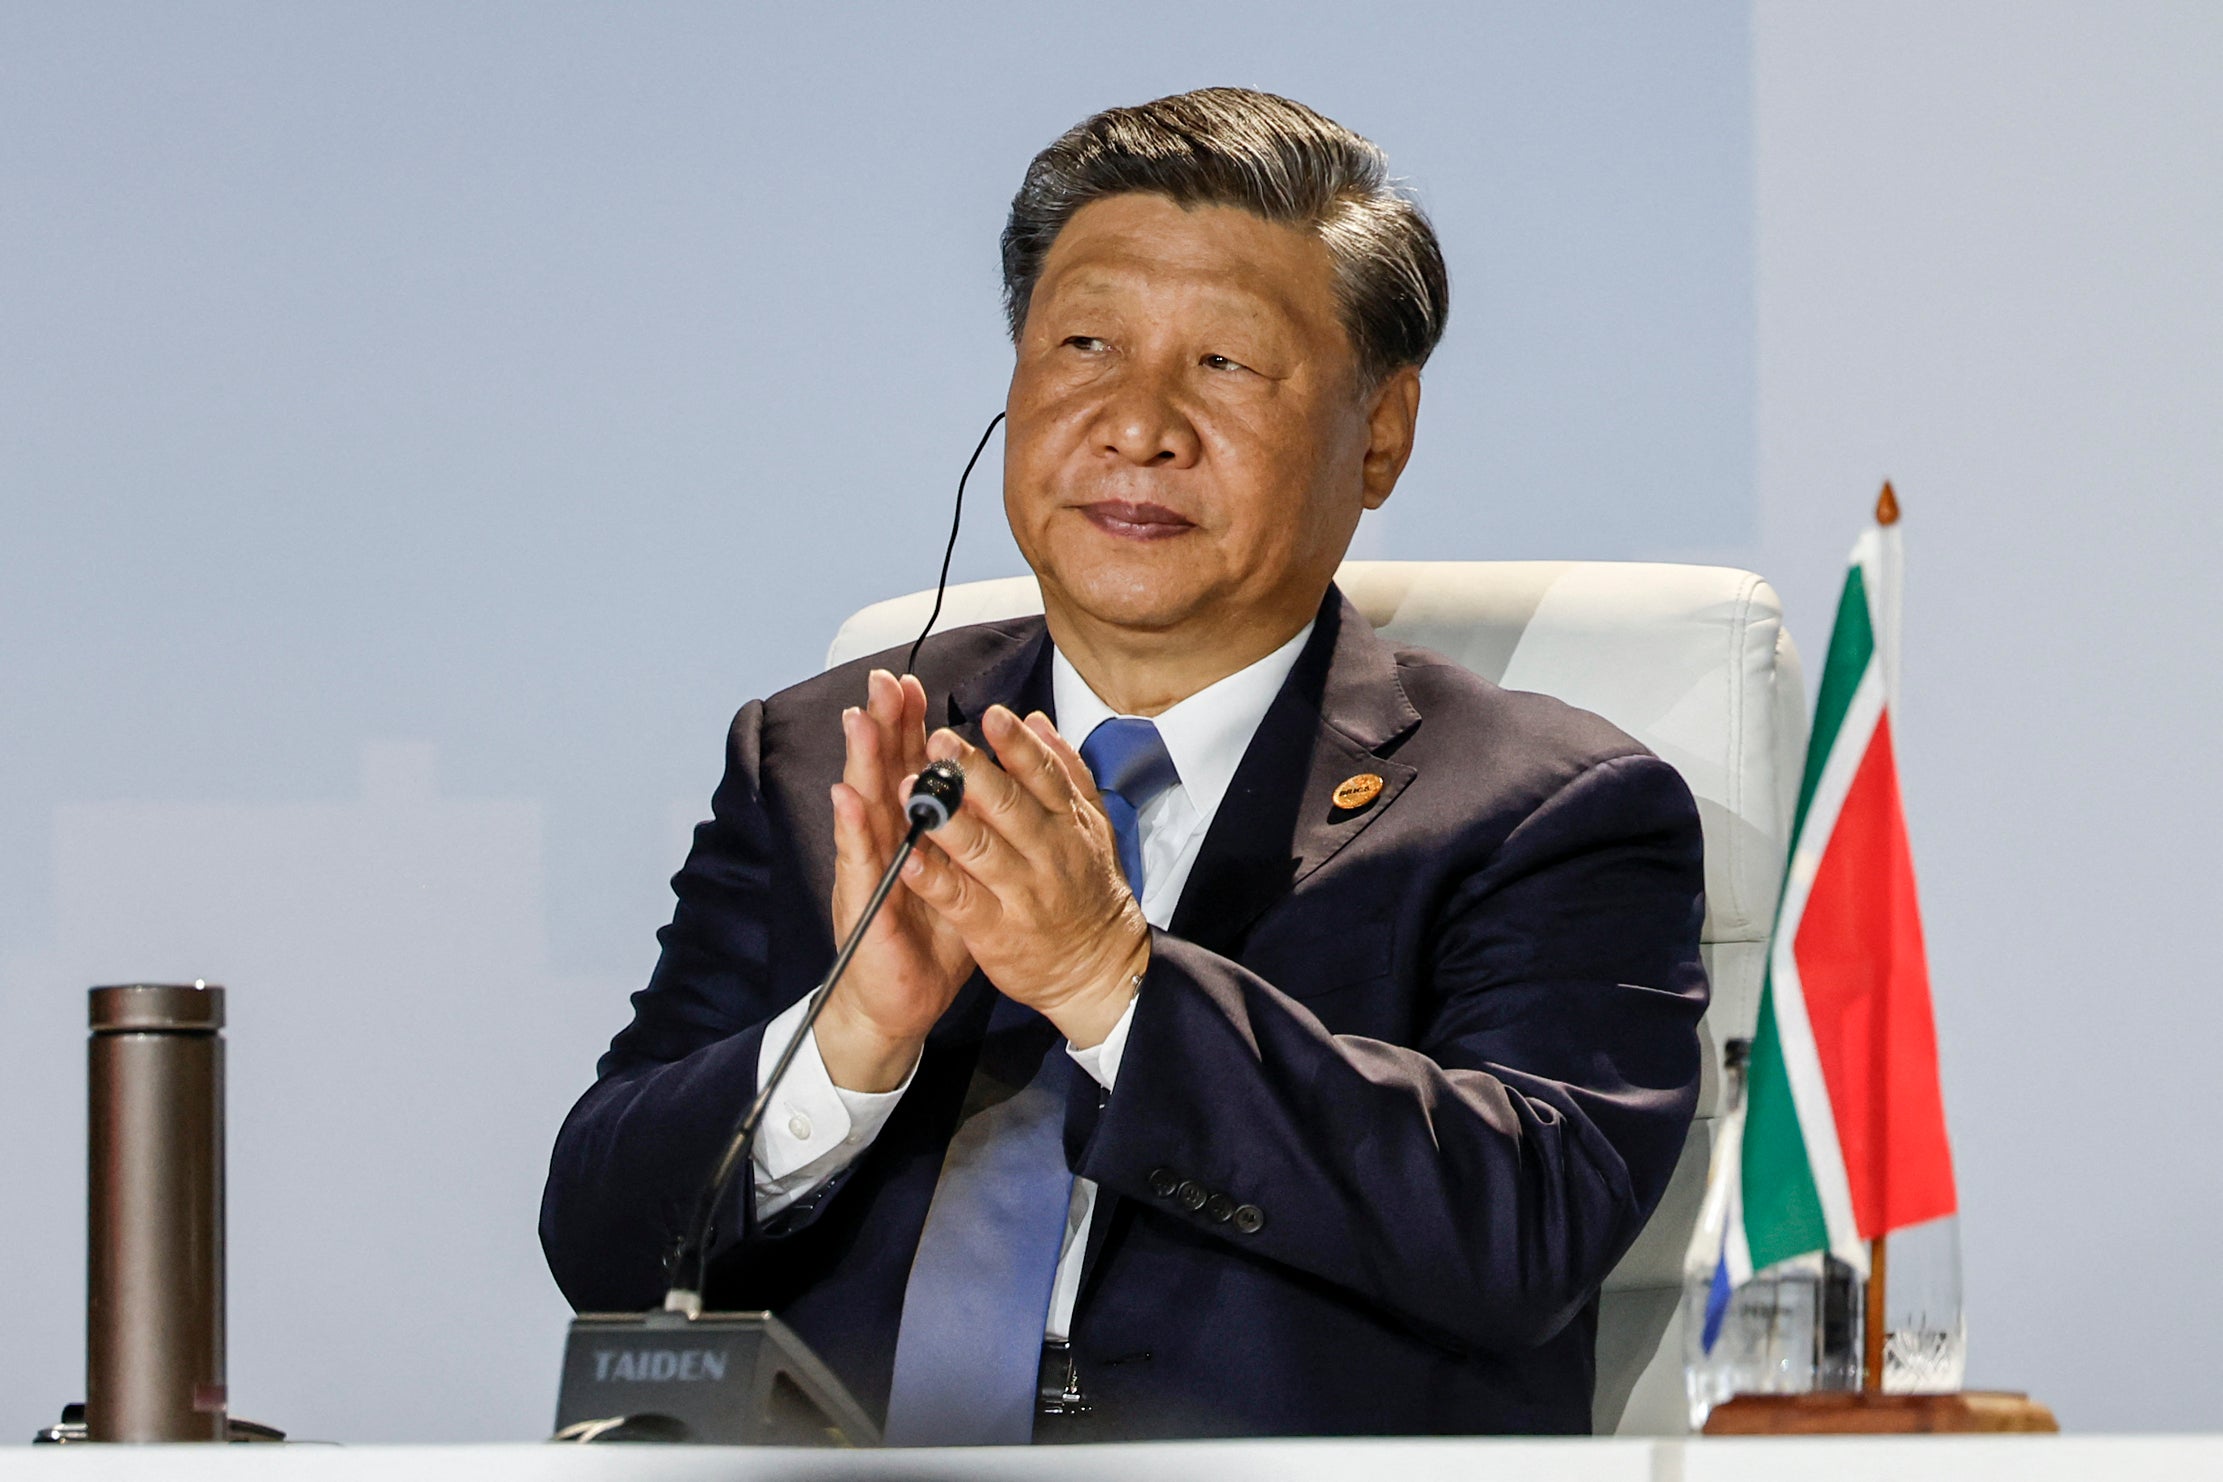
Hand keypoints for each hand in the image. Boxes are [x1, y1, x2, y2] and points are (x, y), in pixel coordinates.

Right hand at [817, 669, 975, 1090]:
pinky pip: (859, 860)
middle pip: (886, 772)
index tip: (915, 684)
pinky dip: (852, 826)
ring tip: (861, 719)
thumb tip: (993, 787)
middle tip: (885, 681)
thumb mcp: (961, 878)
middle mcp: (887, 842)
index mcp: (914, 833)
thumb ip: (967, 834)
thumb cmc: (930, 939)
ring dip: (862, 761)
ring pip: (866, 805)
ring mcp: (870, 869)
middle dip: (885, 725)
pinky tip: (846, 796)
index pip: (912, 768)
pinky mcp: (861, 902)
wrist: (899, 1001)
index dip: (912, 726)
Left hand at [901, 704, 1149, 1048]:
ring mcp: (1021, 893)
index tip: (992, 716)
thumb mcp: (1092, 827)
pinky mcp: (995, 930)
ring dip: (944, 818)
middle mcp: (1048, 854)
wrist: (1098, 968)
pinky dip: (933, 879)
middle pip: (1009, 806)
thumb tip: (1037, 721)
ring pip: (981, 850)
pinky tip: (907, 859)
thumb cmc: (1089, 890)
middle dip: (972, 773)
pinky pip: (960, 900)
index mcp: (1069, 823)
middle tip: (939, 742)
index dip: (1017, 745)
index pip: (1045, 775)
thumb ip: (1066, 773)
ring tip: (910, 789)